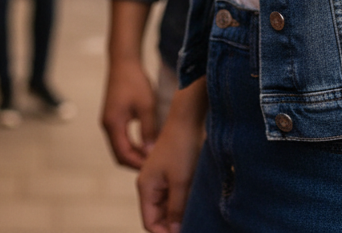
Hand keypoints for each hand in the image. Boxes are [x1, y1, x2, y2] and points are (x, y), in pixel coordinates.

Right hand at [101, 58, 158, 168]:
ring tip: (152, 158)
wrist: (124, 62)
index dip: (138, 164)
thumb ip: (148, 130)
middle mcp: (107, 125)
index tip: (154, 168)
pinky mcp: (113, 116)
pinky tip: (146, 144)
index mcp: (113, 124)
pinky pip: (120, 138)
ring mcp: (109, 120)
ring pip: (120, 147)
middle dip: (135, 163)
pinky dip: (132, 145)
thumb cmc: (135, 81)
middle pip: (119, 155)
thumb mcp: (146, 106)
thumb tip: (150, 153)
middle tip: (154, 167)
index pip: (123, 155)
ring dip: (134, 154)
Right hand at [136, 101, 205, 232]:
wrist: (187, 120)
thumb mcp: (181, 182)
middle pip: (158, 217)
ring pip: (167, 208)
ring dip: (179, 215)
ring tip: (196, 217)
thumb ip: (176, 210)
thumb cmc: (182, 147)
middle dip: (173, 226)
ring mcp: (159, 179)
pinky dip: (182, 204)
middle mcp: (149, 184)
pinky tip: (195, 204)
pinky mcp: (169, 174)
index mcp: (145, 186)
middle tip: (193, 227)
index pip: (150, 223)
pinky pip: (173, 197)